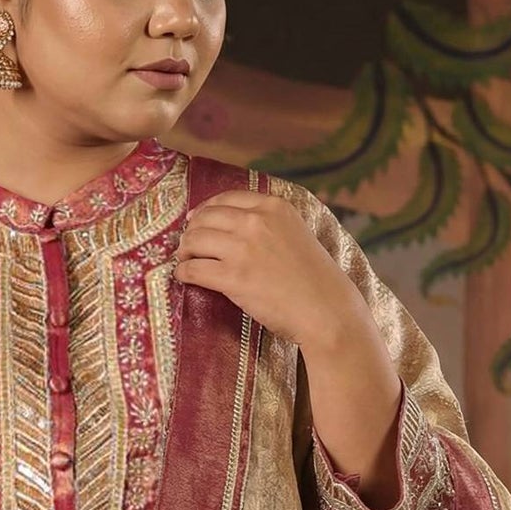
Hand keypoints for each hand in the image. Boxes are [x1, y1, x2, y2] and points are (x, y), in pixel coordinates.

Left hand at [173, 187, 358, 348]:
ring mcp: (243, 249)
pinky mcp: (233, 278)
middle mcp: (256, 222)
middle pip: (204, 218)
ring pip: (194, 240)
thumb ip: (270, 223)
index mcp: (274, 207)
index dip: (204, 210)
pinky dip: (183, 273)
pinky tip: (184, 277)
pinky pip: (193, 269)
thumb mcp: (297, 233)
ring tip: (185, 261)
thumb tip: (233, 225)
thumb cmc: (316, 278)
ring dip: (184, 252)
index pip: (225, 199)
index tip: (196, 220)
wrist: (327, 310)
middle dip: (191, 231)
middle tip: (188, 246)